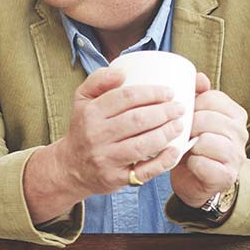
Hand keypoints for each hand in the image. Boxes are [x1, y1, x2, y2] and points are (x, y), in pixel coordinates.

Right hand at [24, 67, 185, 221]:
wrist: (70, 167)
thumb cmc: (84, 129)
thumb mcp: (82, 101)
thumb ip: (98, 80)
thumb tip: (122, 71)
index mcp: (90, 113)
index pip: (125, 97)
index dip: (152, 93)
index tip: (169, 92)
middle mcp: (96, 136)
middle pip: (137, 120)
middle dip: (165, 112)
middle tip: (179, 108)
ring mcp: (106, 159)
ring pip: (143, 145)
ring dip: (167, 133)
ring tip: (179, 125)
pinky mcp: (115, 178)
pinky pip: (144, 171)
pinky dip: (164, 161)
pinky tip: (175, 150)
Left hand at [170, 73, 247, 206]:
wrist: (197, 181)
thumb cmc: (193, 145)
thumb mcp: (195, 118)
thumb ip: (197, 96)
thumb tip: (197, 76)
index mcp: (234, 113)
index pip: (211, 98)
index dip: (190, 106)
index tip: (182, 116)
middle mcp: (241, 132)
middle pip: (207, 118)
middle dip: (187, 126)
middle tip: (179, 134)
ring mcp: (237, 154)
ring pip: (206, 140)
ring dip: (189, 145)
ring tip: (186, 148)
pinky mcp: (227, 175)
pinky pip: (203, 164)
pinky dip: (191, 164)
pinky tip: (190, 164)